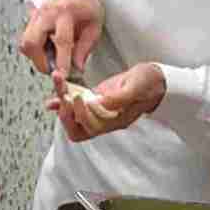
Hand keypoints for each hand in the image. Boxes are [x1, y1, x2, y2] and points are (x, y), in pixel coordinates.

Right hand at [20, 0, 103, 78]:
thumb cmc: (85, 9)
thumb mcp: (93, 28)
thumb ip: (85, 48)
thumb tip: (77, 67)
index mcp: (65, 12)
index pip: (61, 41)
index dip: (61, 61)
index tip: (63, 75)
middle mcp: (46, 13)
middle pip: (33, 42)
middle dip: (41, 62)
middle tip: (53, 70)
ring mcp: (35, 16)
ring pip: (25, 44)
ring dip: (36, 58)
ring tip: (51, 60)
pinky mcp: (30, 22)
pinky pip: (25, 42)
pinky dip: (34, 52)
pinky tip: (46, 52)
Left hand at [47, 62, 166, 142]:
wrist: (155, 80)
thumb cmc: (150, 84)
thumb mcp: (137, 87)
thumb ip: (120, 97)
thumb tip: (102, 103)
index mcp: (116, 121)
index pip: (91, 128)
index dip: (81, 115)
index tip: (78, 97)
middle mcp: (104, 119)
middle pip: (78, 130)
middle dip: (66, 114)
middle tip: (63, 96)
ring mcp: (98, 111)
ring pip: (73, 117)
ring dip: (62, 103)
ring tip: (58, 83)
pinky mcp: (95, 99)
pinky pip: (75, 104)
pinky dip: (63, 100)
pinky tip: (55, 94)